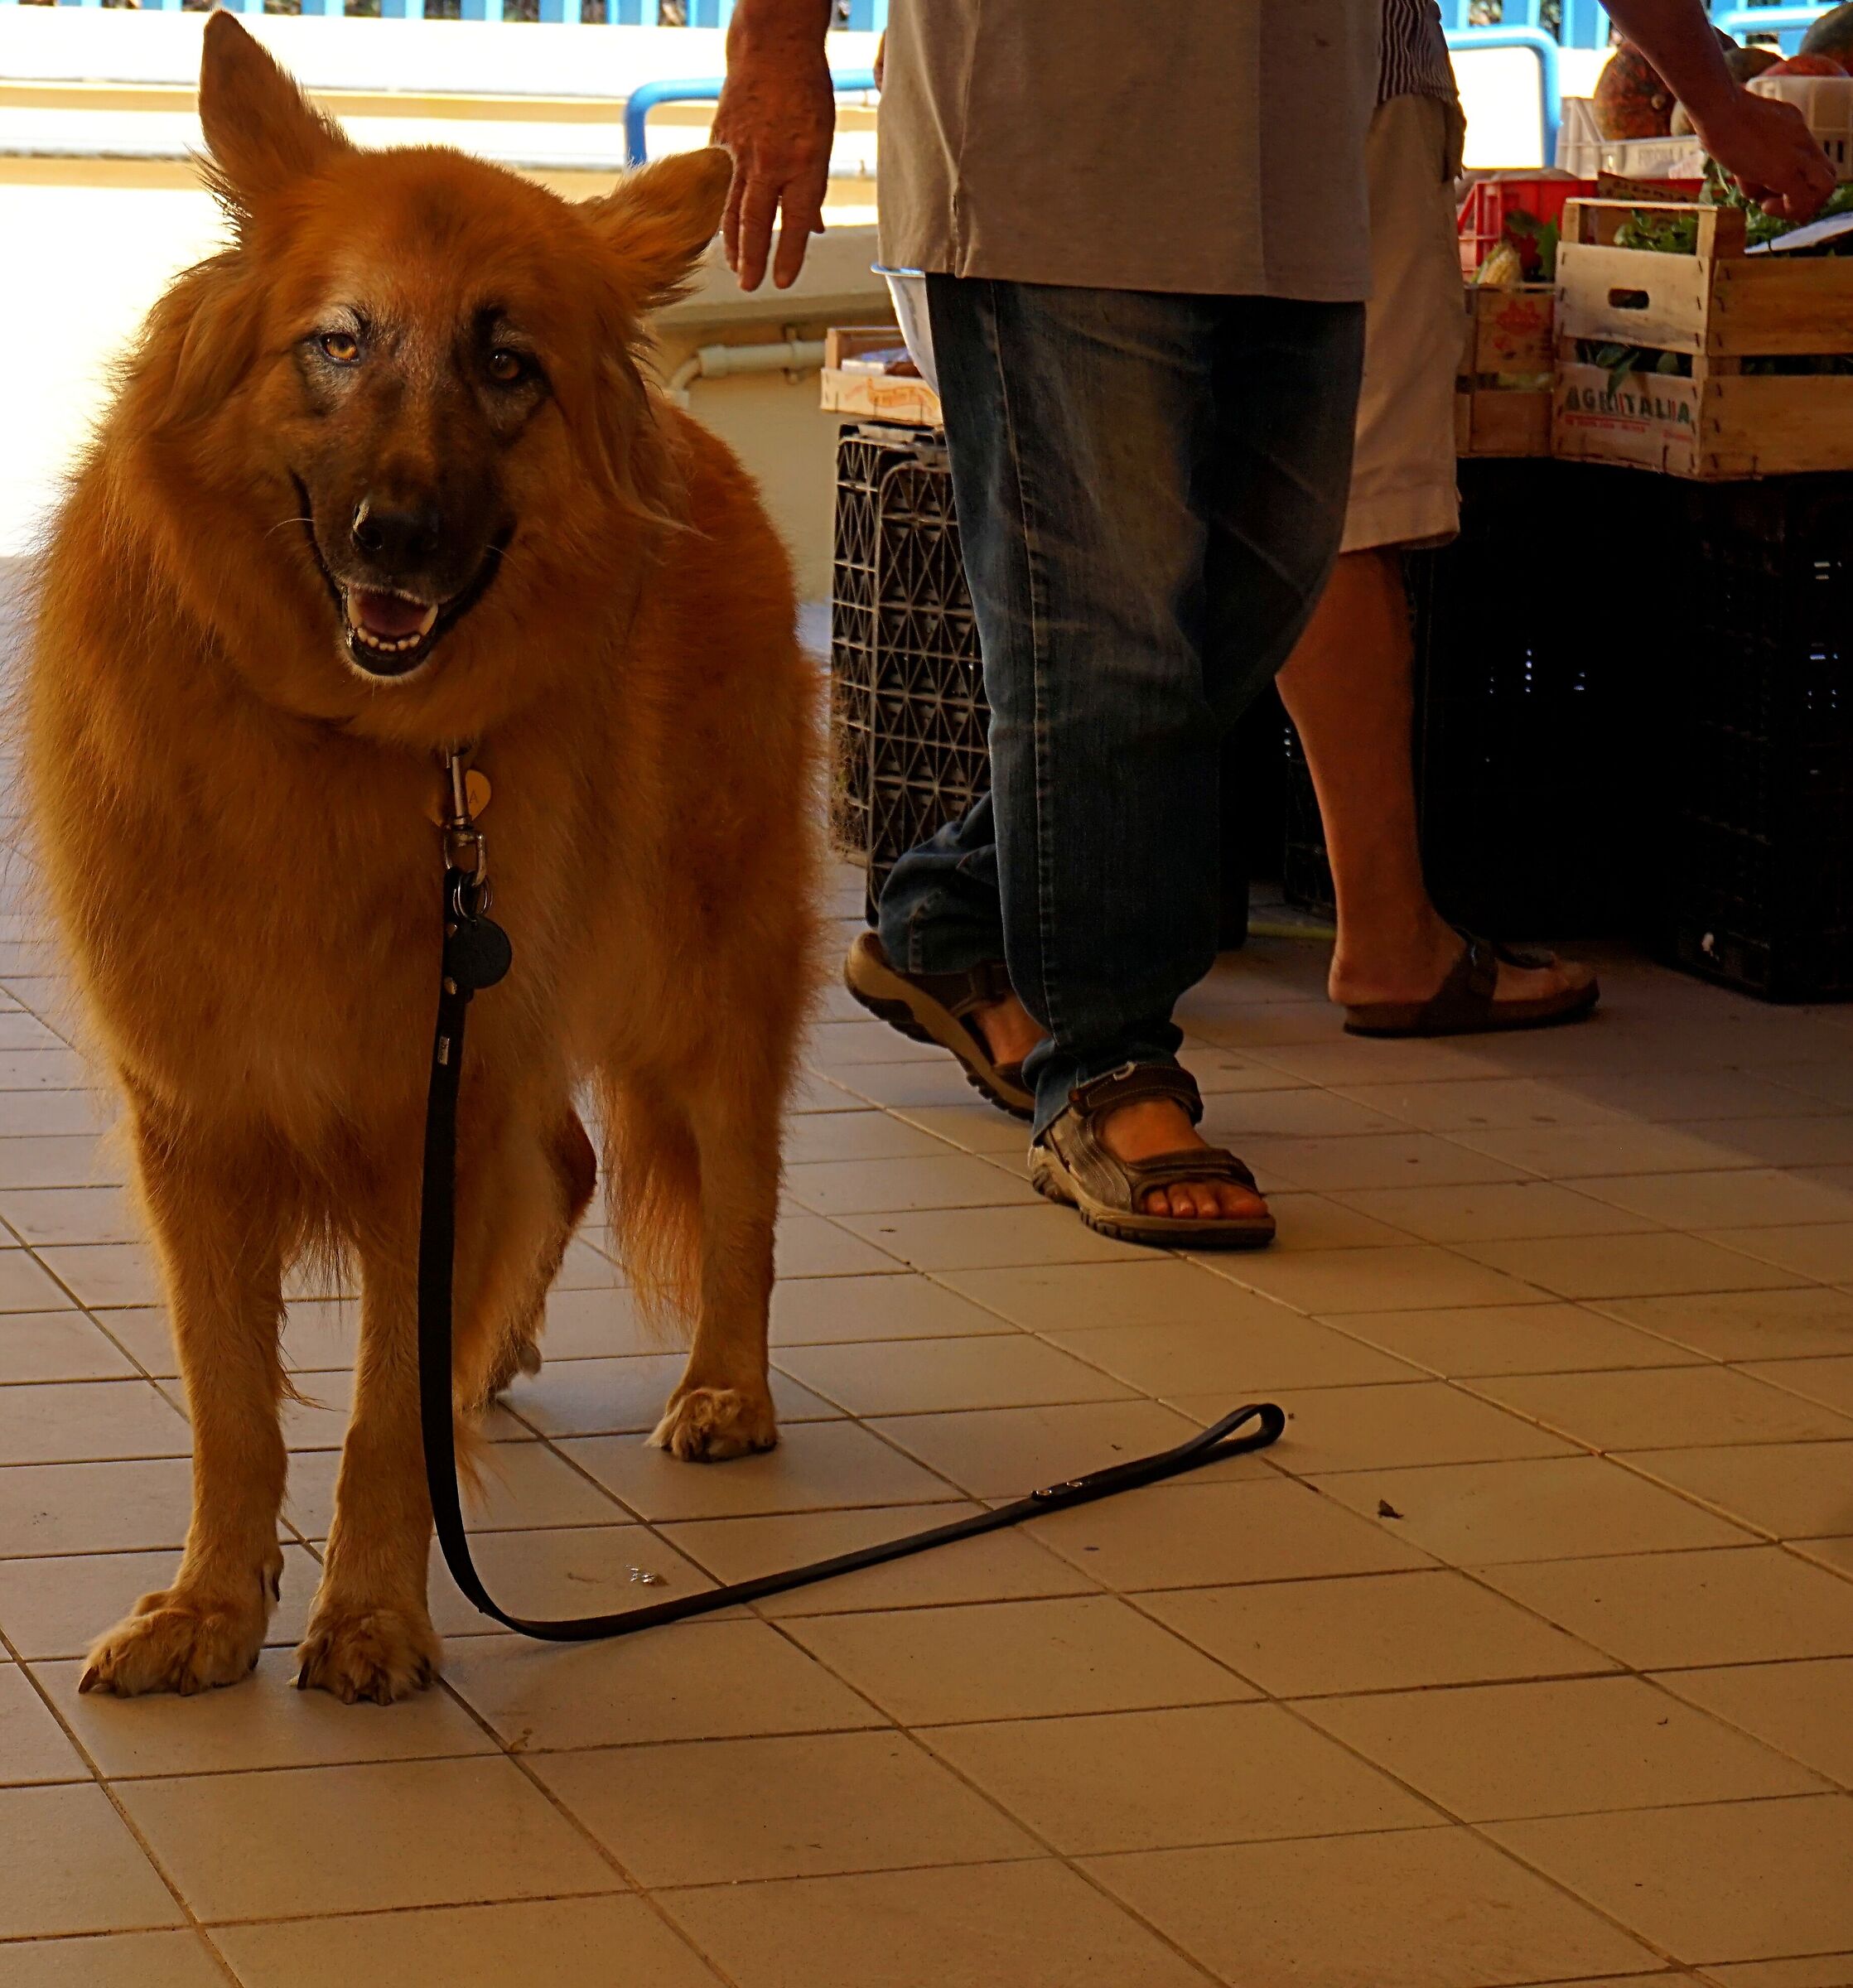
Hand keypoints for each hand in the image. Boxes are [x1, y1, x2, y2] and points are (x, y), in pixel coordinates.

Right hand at [710, 23, 835, 290]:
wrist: (772, 47)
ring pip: (732, 207)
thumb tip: (813, 228)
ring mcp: (741, 151)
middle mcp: (770, 162)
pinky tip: (722, 226)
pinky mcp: (721, 140)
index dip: (788, 255)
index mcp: (803, 163)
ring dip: (732, 242)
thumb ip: (813, 188)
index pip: (796, 222)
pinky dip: (722, 206)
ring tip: (734, 267)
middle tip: (749, 286)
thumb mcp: (822, 141)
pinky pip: (721, 181)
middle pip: (756, 222)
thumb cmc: (806, 92)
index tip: (781, 282)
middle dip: (752, 259)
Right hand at [1691, 88, 1836, 219]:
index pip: (1812, 159)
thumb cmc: (1722, 117)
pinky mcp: (1784, 171)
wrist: (1720, 109)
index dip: (1798, 180)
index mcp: (1795, 127)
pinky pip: (1802, 200)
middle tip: (1775, 201)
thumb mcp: (1746, 132)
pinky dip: (1787, 210)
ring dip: (1799, 206)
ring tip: (1767, 204)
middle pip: (1828, 174)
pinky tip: (1764, 206)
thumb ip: (1755, 150)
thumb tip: (1750, 176)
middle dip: (1806, 197)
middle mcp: (1803, 140)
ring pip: (1826, 187)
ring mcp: (1797, 155)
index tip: (1771, 186)